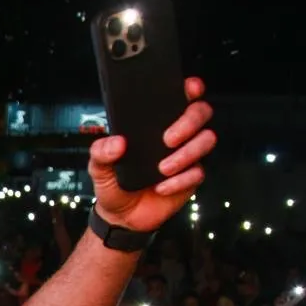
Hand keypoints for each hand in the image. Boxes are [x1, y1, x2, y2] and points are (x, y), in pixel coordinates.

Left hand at [87, 78, 214, 232]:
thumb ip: (101, 152)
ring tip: (162, 168)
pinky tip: (162, 187)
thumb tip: (117, 142)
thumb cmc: (113, 184)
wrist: (122, 216)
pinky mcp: (190, 178)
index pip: (179, 98)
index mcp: (154, 125)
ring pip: (206, 140)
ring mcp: (186, 155)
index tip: (188, 89)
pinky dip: (180, 180)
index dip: (190, 89)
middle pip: (201, 113)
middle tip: (168, 139)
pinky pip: (198, 172)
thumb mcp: (98, 167)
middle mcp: (176, 135)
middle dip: (189, 122)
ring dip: (187, 153)